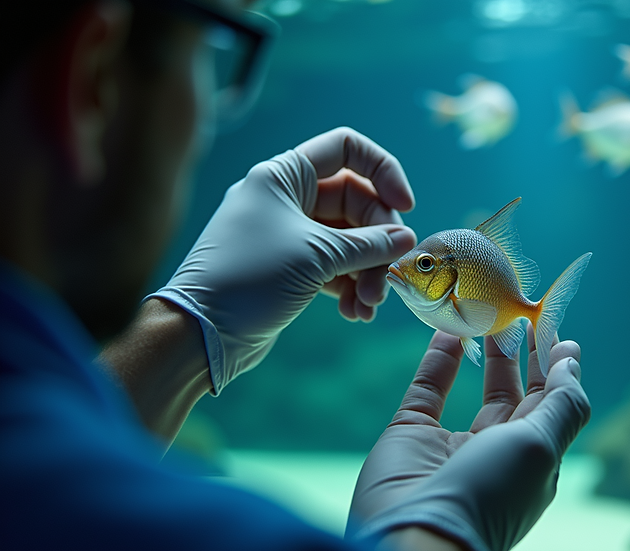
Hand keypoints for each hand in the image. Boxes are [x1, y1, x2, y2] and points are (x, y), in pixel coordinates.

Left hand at [148, 127, 416, 393]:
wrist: (200, 333)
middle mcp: (287, 198)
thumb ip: (369, 244)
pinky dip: (350, 286)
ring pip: (349, 240)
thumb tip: (406, 239)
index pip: (347, 149)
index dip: (383, 172)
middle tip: (386, 278)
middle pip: (356, 204)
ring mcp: (289, 233)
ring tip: (370, 305)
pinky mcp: (291, 267)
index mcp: (285, 175)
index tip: (404, 206)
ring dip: (367, 271)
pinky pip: (335, 266)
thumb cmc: (249, 279)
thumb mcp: (317, 255)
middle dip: (378, 243)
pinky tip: (356, 313)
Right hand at [347, 327, 590, 550]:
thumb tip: (571, 361)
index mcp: (534, 462)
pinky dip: (438, 360)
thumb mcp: (541, 446)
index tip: (556, 330)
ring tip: (494, 316)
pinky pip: (428, 390)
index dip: (556, 369)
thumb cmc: (490, 492)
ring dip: (488, 355)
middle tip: (524, 313)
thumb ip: (561, 402)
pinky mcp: (411, 436)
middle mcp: (497, 453)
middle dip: (524, 356)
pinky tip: (449, 332)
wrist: (417, 536)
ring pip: (476, 390)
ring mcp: (452, 445)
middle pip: (517, 396)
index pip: (552, 407)